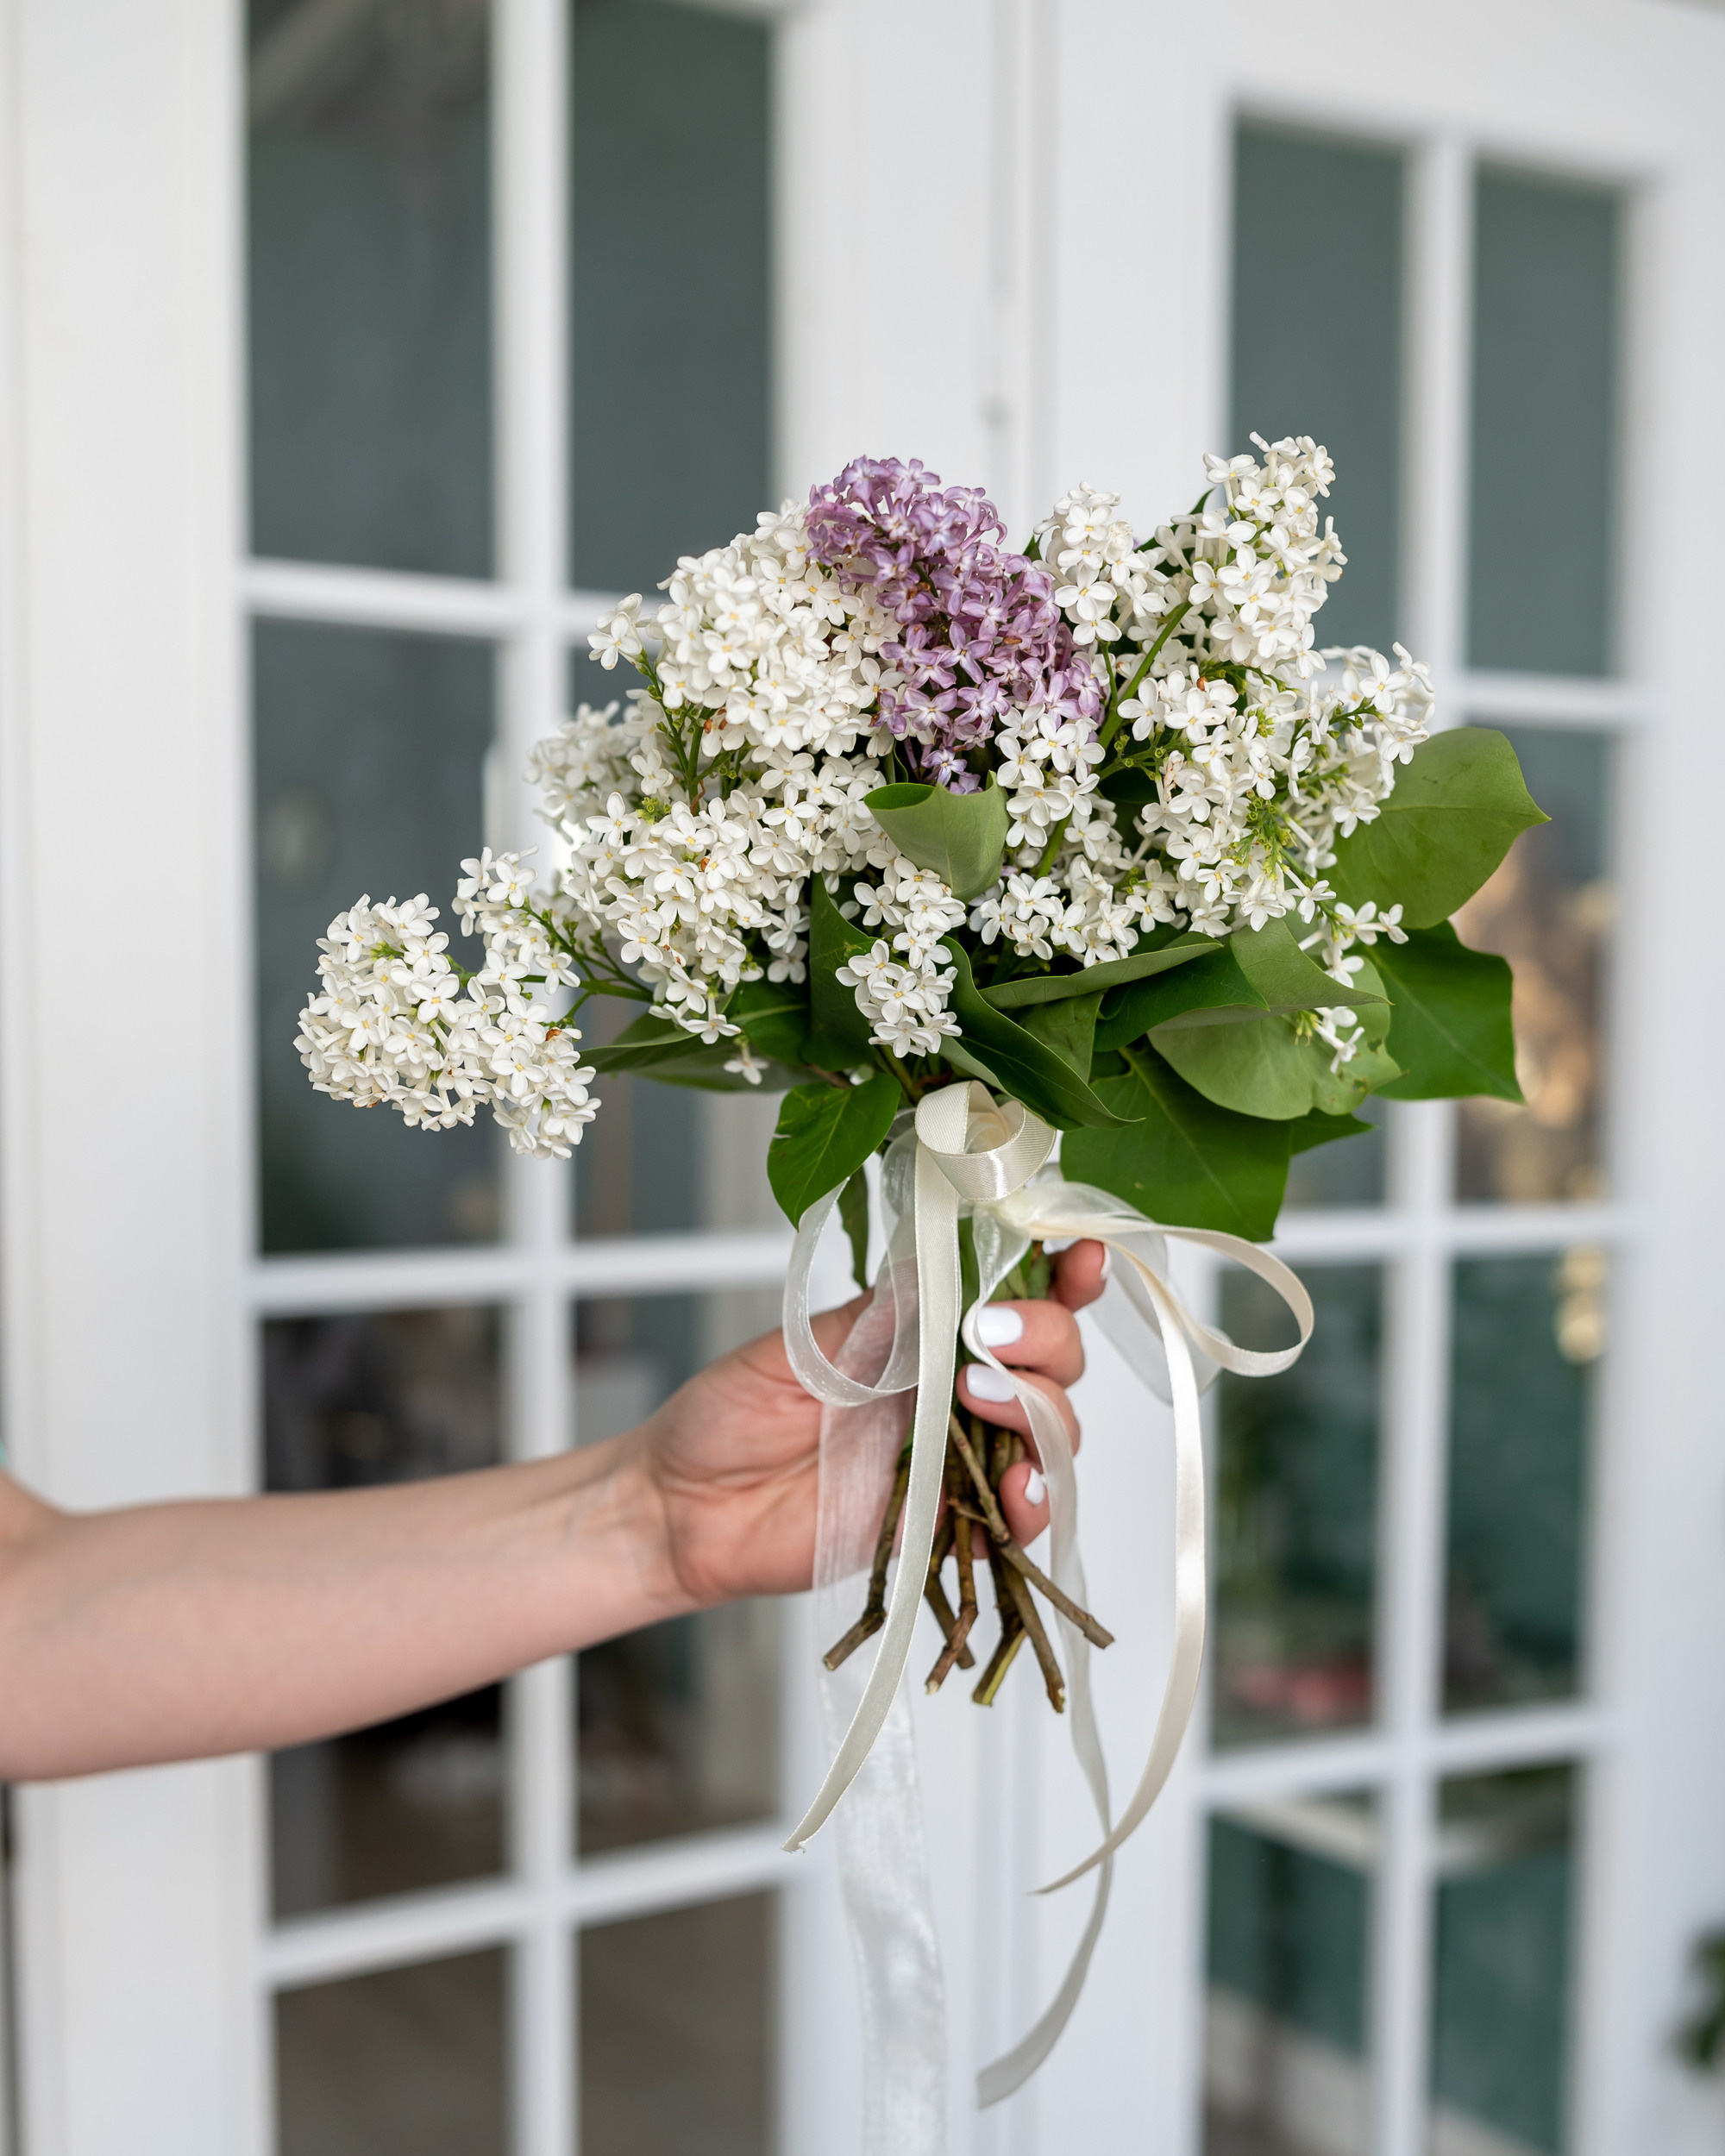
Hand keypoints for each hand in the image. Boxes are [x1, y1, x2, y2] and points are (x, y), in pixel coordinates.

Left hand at [632, 1241, 1109, 1608]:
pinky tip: (1014, 1491)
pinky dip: (1029, 1506)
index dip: (1060, 1275)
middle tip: (993, 1335)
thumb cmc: (729, 1416)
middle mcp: (952, 1391)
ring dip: (1042, 1414)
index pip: (1013, 1295)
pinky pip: (1011, 1521)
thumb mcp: (795, 1350)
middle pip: (1052, 1362)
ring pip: (1049, 1435)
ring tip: (985, 1398)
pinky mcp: (941, 1523)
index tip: (1077, 1258)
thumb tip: (940, 1268)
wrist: (681, 1507)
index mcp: (921, 1334)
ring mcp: (954, 1458)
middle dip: (1046, 1340)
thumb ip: (874, 1322)